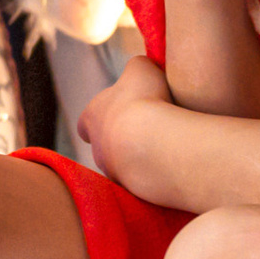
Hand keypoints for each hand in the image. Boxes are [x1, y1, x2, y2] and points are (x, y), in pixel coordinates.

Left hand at [80, 51, 175, 193]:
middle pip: (106, 145)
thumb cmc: (143, 101)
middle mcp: (98, 149)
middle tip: (148, 131)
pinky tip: (174, 163)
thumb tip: (141, 70)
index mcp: (91, 118)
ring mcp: (115, 174)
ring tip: (166, 147)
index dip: (100, 116)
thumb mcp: (140, 68)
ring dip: (141, 158)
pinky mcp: (135, 191)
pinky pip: (146, 181)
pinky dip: (157, 174)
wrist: (154, 143)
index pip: (86, 122)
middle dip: (123, 140)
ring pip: (125, 166)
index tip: (118, 112)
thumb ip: (137, 67)